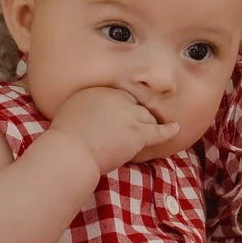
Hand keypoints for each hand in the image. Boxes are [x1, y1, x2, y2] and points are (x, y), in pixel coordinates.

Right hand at [48, 87, 177, 174]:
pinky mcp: (139, 132)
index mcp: (99, 91)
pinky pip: (159, 131)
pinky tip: (176, 128)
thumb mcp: (70, 111)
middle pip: (134, 105)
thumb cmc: (65, 138)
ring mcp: (130, 114)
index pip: (119, 97)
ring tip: (142, 133)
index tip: (118, 117)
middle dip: (133, 116)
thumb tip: (89, 112)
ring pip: (145, 117)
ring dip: (144, 125)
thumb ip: (84, 107)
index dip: (120, 109)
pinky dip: (168, 130)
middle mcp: (117, 98)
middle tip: (129, 127)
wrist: (72, 151)